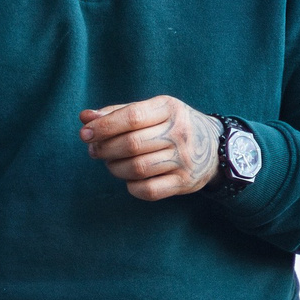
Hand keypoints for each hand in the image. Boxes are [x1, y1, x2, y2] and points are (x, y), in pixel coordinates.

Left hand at [81, 97, 218, 200]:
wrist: (215, 147)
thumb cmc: (171, 126)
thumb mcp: (151, 111)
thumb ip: (116, 113)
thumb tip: (85, 117)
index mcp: (169, 109)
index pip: (131, 117)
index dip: (103, 126)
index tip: (84, 134)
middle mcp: (180, 133)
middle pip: (131, 144)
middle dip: (105, 149)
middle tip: (96, 151)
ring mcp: (185, 159)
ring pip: (137, 168)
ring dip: (115, 168)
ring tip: (111, 163)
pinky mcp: (185, 182)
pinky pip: (148, 190)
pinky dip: (132, 187)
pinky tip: (130, 179)